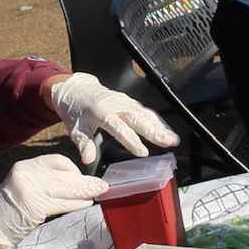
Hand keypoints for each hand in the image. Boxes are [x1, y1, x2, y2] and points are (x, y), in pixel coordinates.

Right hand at [0, 153, 107, 248]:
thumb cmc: (9, 211)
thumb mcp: (23, 187)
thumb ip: (44, 181)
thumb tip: (75, 183)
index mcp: (24, 166)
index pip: (56, 161)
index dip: (74, 169)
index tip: (83, 177)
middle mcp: (27, 173)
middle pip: (65, 174)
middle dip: (85, 181)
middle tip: (101, 185)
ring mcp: (30, 188)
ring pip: (66, 188)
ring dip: (86, 192)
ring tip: (98, 193)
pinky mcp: (35, 205)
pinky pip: (63, 203)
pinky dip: (77, 204)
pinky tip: (86, 204)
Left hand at [46, 73, 179, 165]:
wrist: (77, 89)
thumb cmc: (75, 110)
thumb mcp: (75, 128)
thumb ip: (84, 144)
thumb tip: (87, 160)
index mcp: (101, 112)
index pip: (119, 128)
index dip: (131, 140)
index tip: (143, 152)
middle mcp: (116, 105)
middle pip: (138, 118)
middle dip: (155, 131)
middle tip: (169, 143)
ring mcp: (125, 102)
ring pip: (146, 114)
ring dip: (161, 126)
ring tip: (173, 139)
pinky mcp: (129, 102)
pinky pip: (146, 111)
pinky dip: (158, 121)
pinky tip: (166, 130)